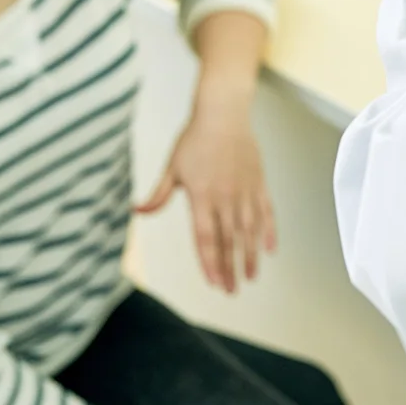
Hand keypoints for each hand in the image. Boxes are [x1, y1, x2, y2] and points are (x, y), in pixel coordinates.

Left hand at [136, 99, 276, 293]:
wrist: (223, 113)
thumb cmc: (195, 138)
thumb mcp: (172, 167)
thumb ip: (158, 195)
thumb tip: (136, 211)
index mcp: (202, 197)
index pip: (206, 238)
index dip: (210, 263)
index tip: (213, 283)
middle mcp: (226, 198)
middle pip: (229, 241)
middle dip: (230, 269)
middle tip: (231, 291)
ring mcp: (245, 191)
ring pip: (250, 231)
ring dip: (250, 257)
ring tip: (251, 277)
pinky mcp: (259, 183)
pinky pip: (267, 212)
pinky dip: (270, 232)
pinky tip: (269, 249)